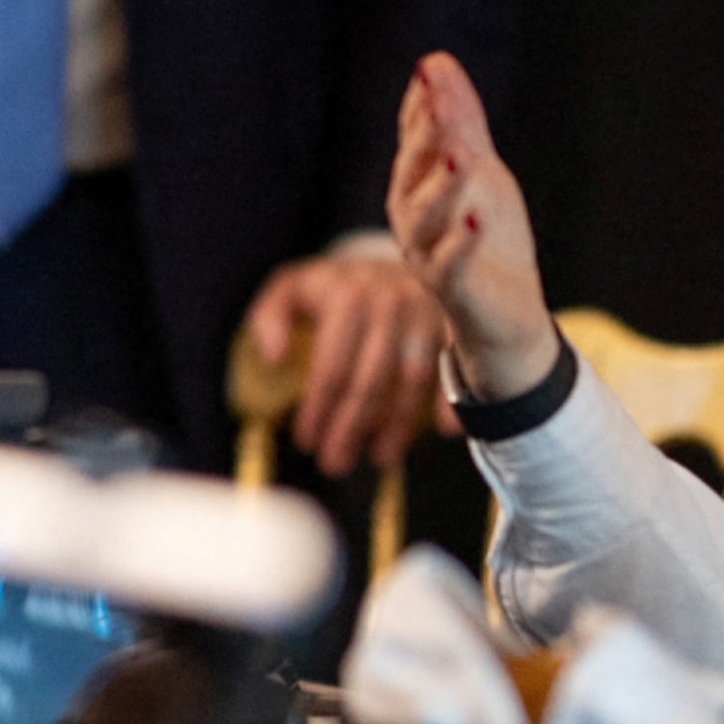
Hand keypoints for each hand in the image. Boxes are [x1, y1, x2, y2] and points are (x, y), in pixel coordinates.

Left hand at [244, 252, 446, 475]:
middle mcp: (390, 302)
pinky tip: (445, 430)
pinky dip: (451, 397)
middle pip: (370, 379)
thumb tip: (275, 358)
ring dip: (397, 425)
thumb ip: (269, 317)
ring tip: (380, 458)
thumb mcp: (292, 289)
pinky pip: (454, 366)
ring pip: (412, 380)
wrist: (395, 259)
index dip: (318, 408)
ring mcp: (425, 312)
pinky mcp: (452, 323)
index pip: (331, 364)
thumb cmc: (336, 287)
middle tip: (335, 464)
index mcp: (346, 296)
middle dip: (351, 428)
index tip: (306, 441)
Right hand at [389, 53, 559, 400]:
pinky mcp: (451, 289)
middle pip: (414, 171)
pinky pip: (450, 265)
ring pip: (426, 216)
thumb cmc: (487, 235)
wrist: (505, 309)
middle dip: (428, 137)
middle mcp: (410, 216)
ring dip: (444, 187)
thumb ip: (460, 120)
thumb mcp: (481, 169)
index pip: (415, 137)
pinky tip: (475, 220)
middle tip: (441, 104)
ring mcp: (426, 252)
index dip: (422, 106)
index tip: (432, 71)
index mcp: (415, 183)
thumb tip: (436, 59)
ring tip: (463, 158)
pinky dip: (460, 244)